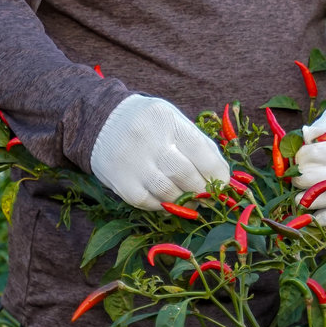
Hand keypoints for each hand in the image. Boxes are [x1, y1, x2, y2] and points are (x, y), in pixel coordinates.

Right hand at [88, 95, 232, 210]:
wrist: (101, 121)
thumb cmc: (149, 123)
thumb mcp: (173, 120)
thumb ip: (197, 143)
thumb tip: (222, 175)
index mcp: (167, 120)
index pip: (200, 150)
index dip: (217, 172)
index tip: (224, 183)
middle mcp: (149, 141)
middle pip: (185, 174)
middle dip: (203, 190)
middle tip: (210, 196)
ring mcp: (133, 163)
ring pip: (169, 192)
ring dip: (186, 201)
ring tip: (193, 200)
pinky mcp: (121, 183)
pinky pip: (150, 203)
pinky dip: (165, 206)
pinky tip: (170, 202)